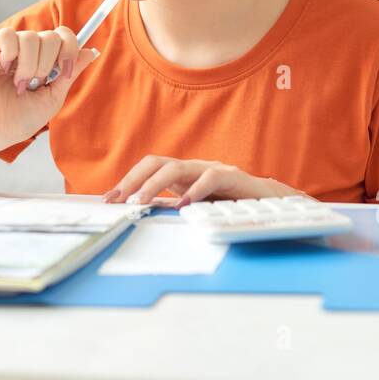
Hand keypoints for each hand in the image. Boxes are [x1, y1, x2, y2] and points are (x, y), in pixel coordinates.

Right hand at [0, 25, 100, 154]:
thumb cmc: (18, 120)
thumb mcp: (53, 97)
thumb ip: (70, 72)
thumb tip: (91, 51)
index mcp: (43, 60)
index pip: (63, 37)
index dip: (70, 49)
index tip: (65, 72)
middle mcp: (27, 51)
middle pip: (52, 36)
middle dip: (48, 64)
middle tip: (35, 84)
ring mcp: (9, 49)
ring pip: (31, 37)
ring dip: (30, 66)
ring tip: (19, 85)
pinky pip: (8, 35)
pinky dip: (10, 54)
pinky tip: (4, 70)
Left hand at [99, 156, 297, 207]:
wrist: (268, 202)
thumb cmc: (230, 205)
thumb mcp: (196, 207)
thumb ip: (174, 207)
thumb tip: (142, 217)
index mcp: (182, 174)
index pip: (149, 168)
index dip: (128, 181)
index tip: (109, 200)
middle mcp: (193, 167)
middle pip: (156, 162)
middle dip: (134, 180)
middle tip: (120, 200)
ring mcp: (211, 168)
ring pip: (177, 168)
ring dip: (155, 185)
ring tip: (141, 202)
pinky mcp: (231, 176)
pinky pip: (209, 178)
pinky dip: (194, 191)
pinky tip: (183, 205)